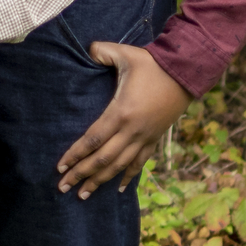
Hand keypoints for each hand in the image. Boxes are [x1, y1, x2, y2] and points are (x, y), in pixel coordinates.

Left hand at [55, 43, 191, 199]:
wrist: (186, 73)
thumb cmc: (152, 63)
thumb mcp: (124, 53)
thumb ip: (101, 51)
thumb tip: (88, 50)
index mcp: (121, 112)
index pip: (92, 140)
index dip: (75, 155)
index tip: (59, 167)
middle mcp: (132, 130)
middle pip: (102, 159)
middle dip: (81, 174)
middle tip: (62, 188)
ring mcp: (144, 137)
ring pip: (119, 166)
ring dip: (100, 181)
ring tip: (83, 195)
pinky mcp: (154, 139)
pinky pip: (139, 162)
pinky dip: (128, 176)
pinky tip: (119, 189)